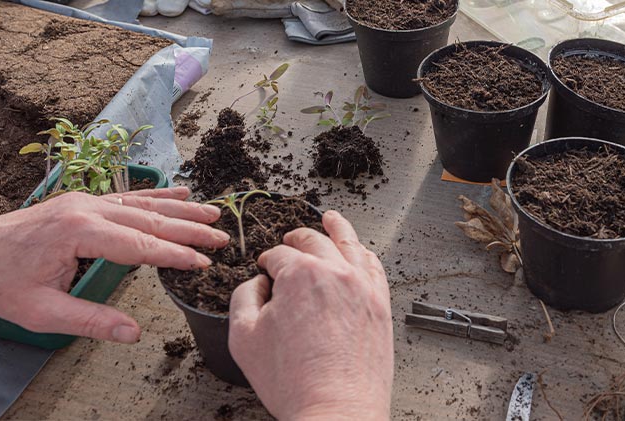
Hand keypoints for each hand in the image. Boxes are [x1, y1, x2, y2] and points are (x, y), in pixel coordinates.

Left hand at [0, 187, 228, 343]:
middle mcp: (86, 209)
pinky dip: (156, 195)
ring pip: (143, 203)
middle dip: (189, 229)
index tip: (204, 263)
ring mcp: (85, 200)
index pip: (140, 245)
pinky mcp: (82, 201)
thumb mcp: (43, 312)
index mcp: (78, 232)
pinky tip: (179, 191)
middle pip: (149, 219)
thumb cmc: (2, 283)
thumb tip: (134, 332)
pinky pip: (127, 196)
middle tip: (222, 237)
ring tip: (213, 211)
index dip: (175, 255)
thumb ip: (91, 321)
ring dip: (181, 208)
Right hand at [229, 210, 392, 419]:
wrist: (336, 410)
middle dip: (296, 239)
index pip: (279, 255)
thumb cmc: (293, 381)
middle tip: (289, 242)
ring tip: (332, 218)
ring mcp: (362, 287)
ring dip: (337, 227)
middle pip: (313, 241)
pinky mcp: (381, 305)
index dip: (268, 261)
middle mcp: (335, 273)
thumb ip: (243, 297)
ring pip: (350, 244)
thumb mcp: (243, 337)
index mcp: (299, 275)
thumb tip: (257, 283)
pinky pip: (375, 267)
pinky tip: (360, 252)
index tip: (265, 270)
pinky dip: (364, 254)